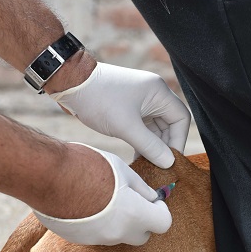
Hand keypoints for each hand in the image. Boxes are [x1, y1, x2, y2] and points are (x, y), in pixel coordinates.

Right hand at [33, 144, 170, 245]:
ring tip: (104, 198)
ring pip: (118, 235)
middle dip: (142, 221)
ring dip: (118, 222)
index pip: (163, 223)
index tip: (152, 200)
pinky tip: (86, 204)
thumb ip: (141, 189)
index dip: (160, 210)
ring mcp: (97, 239)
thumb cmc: (87, 166)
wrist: (45, 175)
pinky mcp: (78, 239)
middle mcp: (118, 233)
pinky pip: (97, 235)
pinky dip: (98, 224)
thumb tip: (152, 197)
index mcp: (135, 215)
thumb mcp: (123, 170)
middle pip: (142, 235)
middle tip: (131, 200)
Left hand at [50, 63, 190, 167]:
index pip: (181, 119)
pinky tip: (136, 159)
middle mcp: (154, 95)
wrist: (69, 83)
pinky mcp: (130, 108)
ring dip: (152, 147)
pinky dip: (142, 143)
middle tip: (158, 168)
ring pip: (155, 129)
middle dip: (164, 147)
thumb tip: (169, 163)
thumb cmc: (98, 99)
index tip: (170, 161)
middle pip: (170, 125)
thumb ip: (149, 146)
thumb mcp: (125, 126)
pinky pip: (143, 128)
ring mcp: (141, 101)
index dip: (178, 141)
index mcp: (159, 92)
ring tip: (147, 167)